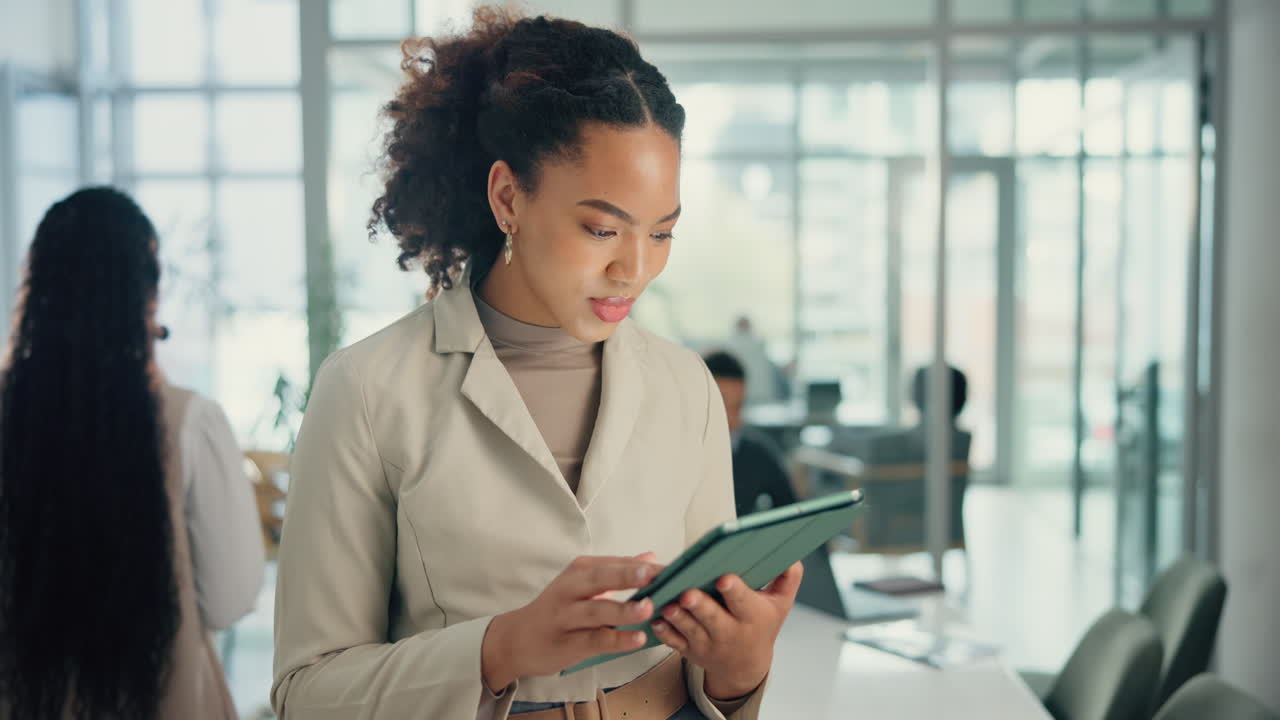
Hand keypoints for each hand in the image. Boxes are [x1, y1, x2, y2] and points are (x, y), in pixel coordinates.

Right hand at [481, 553, 663, 690]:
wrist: (517, 639)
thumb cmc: (559, 609)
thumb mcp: (585, 584)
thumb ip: (619, 571)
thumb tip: (652, 557)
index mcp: (580, 571)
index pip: (616, 563)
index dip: (644, 566)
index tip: (676, 567)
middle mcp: (571, 589)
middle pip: (601, 579)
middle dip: (627, 575)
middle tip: (655, 574)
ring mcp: (567, 616)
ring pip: (597, 611)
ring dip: (623, 610)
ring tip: (648, 609)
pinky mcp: (567, 643)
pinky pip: (595, 640)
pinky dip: (617, 639)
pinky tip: (637, 639)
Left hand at [651, 561, 802, 699]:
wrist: (746, 665)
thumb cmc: (762, 625)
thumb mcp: (781, 603)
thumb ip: (788, 577)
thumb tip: (790, 554)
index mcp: (752, 616)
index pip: (743, 602)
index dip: (734, 591)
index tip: (724, 578)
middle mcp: (729, 632)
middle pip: (712, 618)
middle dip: (700, 605)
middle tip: (688, 593)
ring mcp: (707, 643)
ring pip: (689, 629)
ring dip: (677, 617)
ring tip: (666, 603)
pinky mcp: (689, 649)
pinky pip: (673, 642)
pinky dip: (663, 631)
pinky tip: (655, 618)